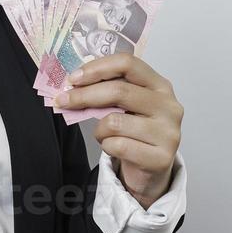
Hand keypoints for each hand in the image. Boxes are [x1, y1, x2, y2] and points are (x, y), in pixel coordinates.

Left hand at [53, 53, 181, 208]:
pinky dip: (107, 147)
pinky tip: (114, 148)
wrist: (151, 168)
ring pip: (114, 122)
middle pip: (119, 91)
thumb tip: (72, 85)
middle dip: (84, 95)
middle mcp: (169, 105)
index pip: (128, 64)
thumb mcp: (126, 106)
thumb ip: (108, 92)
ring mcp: (168, 132)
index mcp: (160, 85)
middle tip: (62, 101)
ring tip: (104, 134)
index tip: (73, 78)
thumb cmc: (134, 132)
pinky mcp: (161, 157)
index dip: (97, 68)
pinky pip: (117, 146)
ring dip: (98, 130)